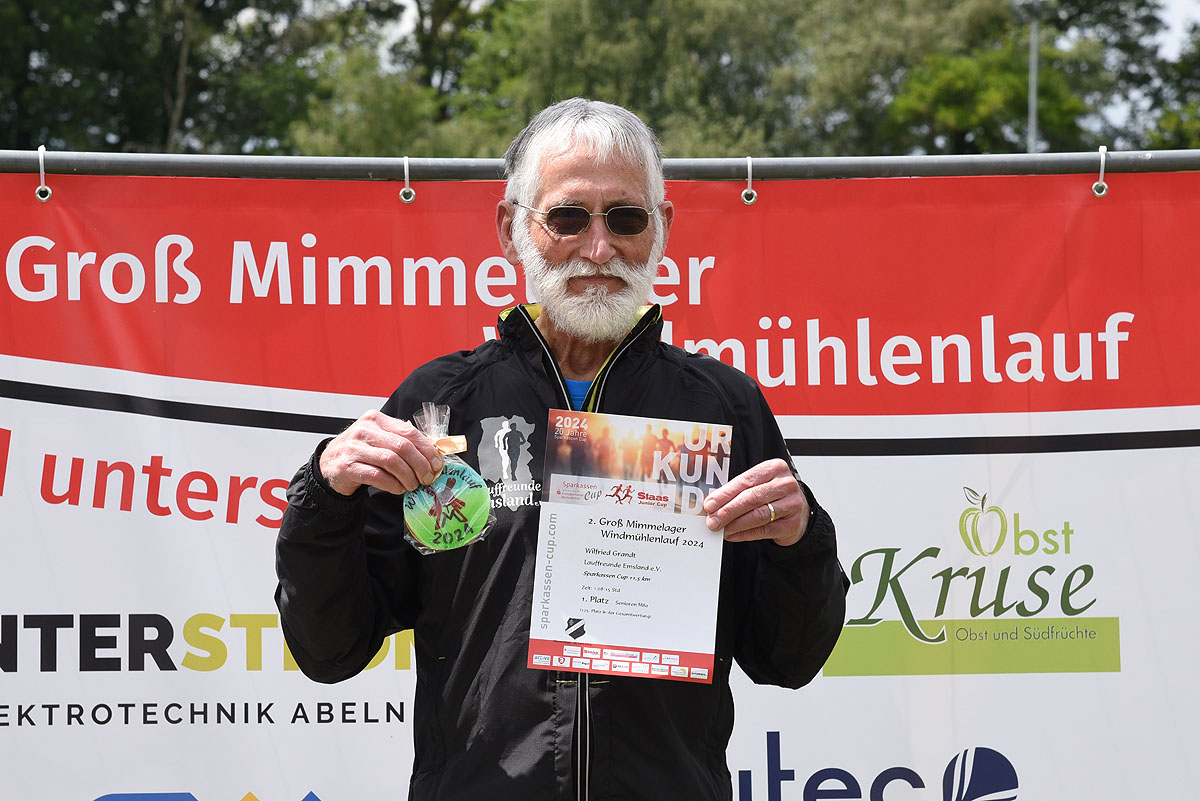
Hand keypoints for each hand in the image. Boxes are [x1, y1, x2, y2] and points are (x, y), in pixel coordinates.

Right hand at [318, 410, 443, 495]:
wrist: (328, 466)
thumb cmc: (360, 452)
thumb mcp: (379, 439)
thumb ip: (401, 441)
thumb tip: (433, 454)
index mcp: (376, 419)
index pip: (409, 432)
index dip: (427, 449)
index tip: (437, 463)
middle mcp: (364, 430)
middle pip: (402, 447)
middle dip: (420, 465)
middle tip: (427, 478)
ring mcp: (353, 448)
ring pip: (391, 461)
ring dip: (408, 477)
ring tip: (413, 485)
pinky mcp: (347, 467)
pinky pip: (377, 476)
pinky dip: (393, 485)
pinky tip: (398, 489)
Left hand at [702, 458, 809, 546]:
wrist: (798, 512)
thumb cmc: (774, 496)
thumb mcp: (759, 485)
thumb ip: (738, 491)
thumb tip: (712, 504)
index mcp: (774, 468)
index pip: (745, 480)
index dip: (724, 494)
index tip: (709, 504)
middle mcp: (785, 484)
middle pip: (751, 498)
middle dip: (728, 511)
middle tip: (713, 520)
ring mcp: (791, 504)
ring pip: (757, 515)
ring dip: (735, 524)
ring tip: (721, 529)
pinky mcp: (792, 523)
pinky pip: (764, 530)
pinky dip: (745, 534)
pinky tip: (733, 535)